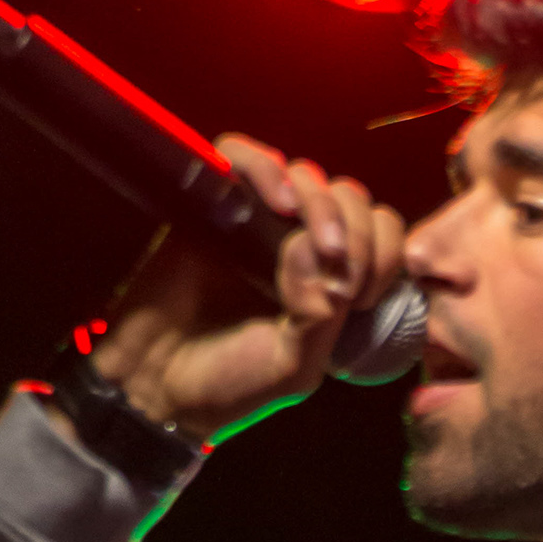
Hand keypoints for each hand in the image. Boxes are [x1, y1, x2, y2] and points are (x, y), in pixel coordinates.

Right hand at [73, 136, 405, 440]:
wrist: (157, 385)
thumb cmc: (230, 382)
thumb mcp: (294, 367)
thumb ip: (320, 318)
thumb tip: (321, 251)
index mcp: (332, 283)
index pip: (381, 238)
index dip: (385, 254)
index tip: (363, 295)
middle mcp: (301, 245)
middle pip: (351, 199)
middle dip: (359, 229)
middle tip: (339, 265)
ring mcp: (257, 221)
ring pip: (308, 175)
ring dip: (323, 201)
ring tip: (315, 241)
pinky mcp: (212, 202)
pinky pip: (241, 156)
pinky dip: (267, 167)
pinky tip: (279, 202)